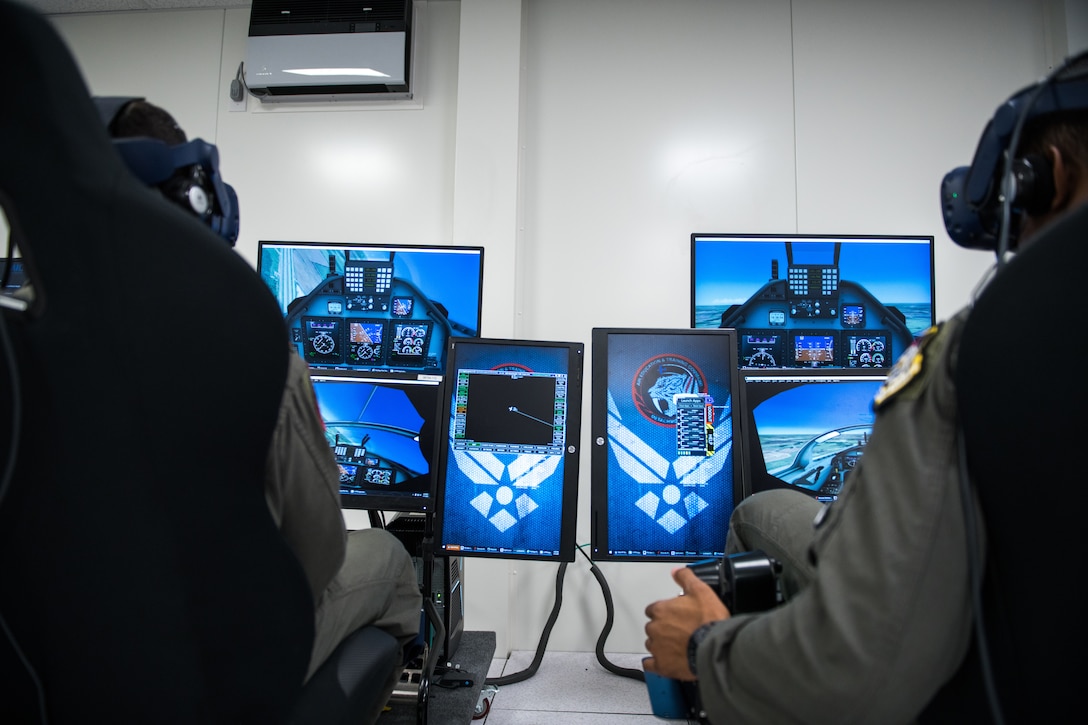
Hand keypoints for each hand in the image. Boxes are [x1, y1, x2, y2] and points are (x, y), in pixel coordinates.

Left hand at [643, 566, 729, 680]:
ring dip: (661, 644)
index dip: (664, 612)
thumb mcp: (701, 591)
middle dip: (663, 628)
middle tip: (680, 630)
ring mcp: (658, 648)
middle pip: (653, 627)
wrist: (716, 647)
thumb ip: (686, 578)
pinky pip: (651, 665)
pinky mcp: (663, 666)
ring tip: (678, 646)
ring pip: (653, 644)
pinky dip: (655, 664)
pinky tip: (663, 662)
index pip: (653, 609)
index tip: (673, 615)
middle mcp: (655, 628)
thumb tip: (676, 571)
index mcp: (661, 610)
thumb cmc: (709, 621)